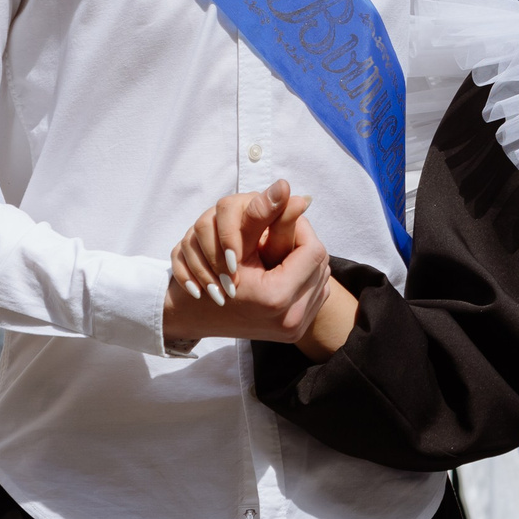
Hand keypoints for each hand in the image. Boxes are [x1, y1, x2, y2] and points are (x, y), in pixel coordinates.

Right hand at [163, 181, 355, 355]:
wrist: (197, 316)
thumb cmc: (210, 276)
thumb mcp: (235, 242)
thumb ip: (261, 214)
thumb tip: (285, 186)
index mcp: (276, 297)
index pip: (313, 250)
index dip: (300, 229)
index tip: (284, 219)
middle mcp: (290, 319)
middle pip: (320, 266)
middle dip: (304, 245)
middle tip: (282, 233)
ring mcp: (295, 329)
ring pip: (321, 280)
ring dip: (306, 261)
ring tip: (284, 251)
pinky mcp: (296, 332)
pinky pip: (315, 296)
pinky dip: (305, 279)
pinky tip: (286, 270)